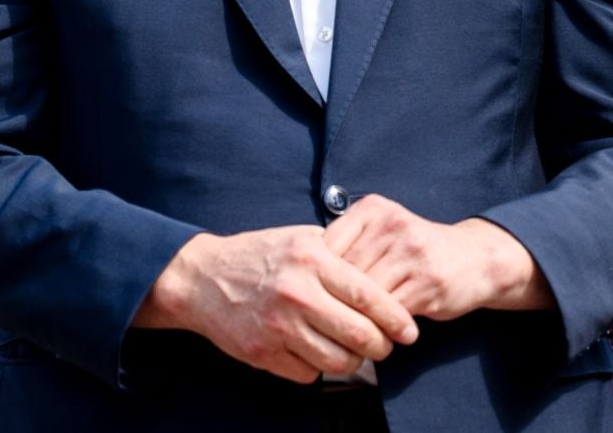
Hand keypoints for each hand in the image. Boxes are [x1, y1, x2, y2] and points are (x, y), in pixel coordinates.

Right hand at [138, 226, 417, 382]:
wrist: (202, 279)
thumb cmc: (259, 255)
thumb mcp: (301, 238)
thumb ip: (340, 253)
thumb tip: (383, 271)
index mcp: (312, 260)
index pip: (368, 296)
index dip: (395, 317)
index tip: (410, 330)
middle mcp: (297, 294)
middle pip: (358, 335)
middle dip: (381, 346)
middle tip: (385, 344)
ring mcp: (278, 327)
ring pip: (336, 361)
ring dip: (353, 361)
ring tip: (355, 351)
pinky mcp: (262, 353)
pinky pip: (307, 374)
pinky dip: (319, 368)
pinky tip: (317, 351)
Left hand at [325, 195, 551, 319]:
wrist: (476, 259)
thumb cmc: (417, 252)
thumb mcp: (383, 233)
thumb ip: (349, 246)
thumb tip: (302, 277)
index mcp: (373, 209)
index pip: (326, 247)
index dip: (315, 278)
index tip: (309, 298)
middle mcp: (392, 224)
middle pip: (343, 272)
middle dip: (332, 301)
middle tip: (321, 323)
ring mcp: (412, 252)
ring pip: (364, 295)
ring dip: (354, 318)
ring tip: (346, 333)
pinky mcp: (428, 281)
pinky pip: (389, 311)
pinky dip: (378, 327)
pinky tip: (375, 334)